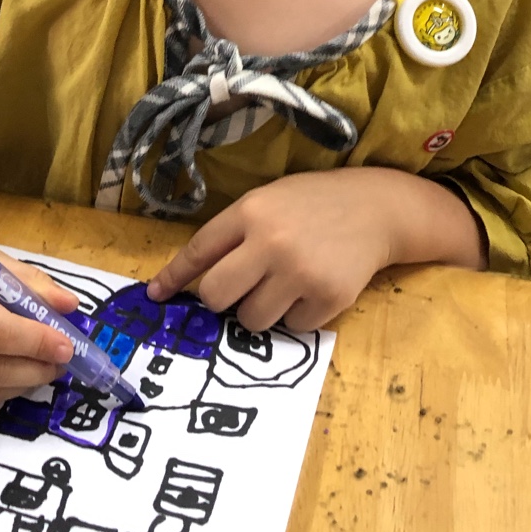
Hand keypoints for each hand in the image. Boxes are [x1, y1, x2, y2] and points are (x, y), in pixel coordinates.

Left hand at [147, 167, 484, 331]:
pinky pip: (291, 329)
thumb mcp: (266, 202)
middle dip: (220, 300)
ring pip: (251, 320)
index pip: (198, 251)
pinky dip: (296, 316)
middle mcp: (270, 241)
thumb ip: (232, 234)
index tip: (155, 297)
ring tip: (282, 285)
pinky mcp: (328, 298)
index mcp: (250, 211)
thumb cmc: (310, 205)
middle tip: (239, 289)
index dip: (173, 277)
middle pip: (216, 296)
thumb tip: (191, 281)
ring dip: (259, 311)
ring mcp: (300, 272)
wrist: (375, 208)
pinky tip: (311, 289)